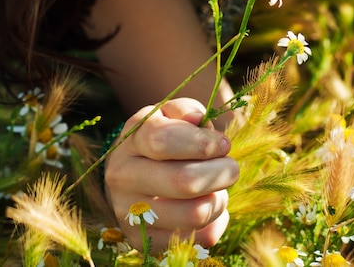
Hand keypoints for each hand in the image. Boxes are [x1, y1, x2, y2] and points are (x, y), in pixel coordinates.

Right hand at [104, 98, 239, 251]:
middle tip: (231, 168)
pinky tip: (207, 206)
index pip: (163, 141)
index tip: (224, 145)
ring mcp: (129, 213)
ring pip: (194, 214)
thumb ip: (187, 110)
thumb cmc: (163, 136)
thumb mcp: (170, 113)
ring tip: (216, 188)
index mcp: (132, 137)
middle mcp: (123, 175)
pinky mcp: (142, 242)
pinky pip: (196, 240)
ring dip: (219, 200)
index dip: (202, 143)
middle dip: (220, 173)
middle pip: (184, 182)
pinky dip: (215, 223)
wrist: (133, 173)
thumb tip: (199, 121)